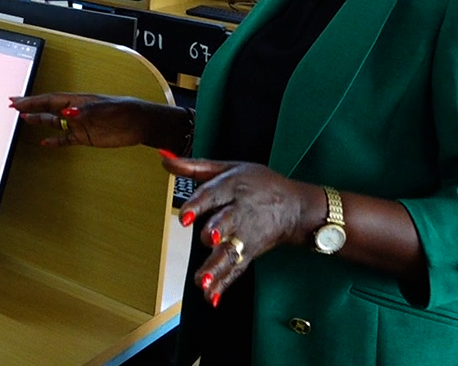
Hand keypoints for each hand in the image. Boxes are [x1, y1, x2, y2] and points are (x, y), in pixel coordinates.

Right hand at [9, 93, 183, 148]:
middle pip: (48, 108)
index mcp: (79, 101)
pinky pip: (66, 138)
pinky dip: (55, 141)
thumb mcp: (105, 110)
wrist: (141, 124)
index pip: (51, 100)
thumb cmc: (126, 112)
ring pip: (54, 122)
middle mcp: (76, 111)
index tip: (18, 101)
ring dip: (39, 121)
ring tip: (24, 119)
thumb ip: (85, 112)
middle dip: (31, 107)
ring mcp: (80, 124)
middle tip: (14, 105)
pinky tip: (45, 142)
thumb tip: (66, 112)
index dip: (33, 100)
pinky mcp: (86, 137)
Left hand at [162, 159, 314, 307]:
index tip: (184, 217)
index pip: (213, 196)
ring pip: (231, 252)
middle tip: (208, 239)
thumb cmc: (258, 184)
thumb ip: (193, 167)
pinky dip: (224, 284)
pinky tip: (210, 297)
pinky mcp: (249, 254)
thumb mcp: (227, 168)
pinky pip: (236, 270)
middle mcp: (240, 213)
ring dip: (217, 267)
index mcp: (233, 188)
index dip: (198, 206)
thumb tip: (163, 159)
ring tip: (203, 281)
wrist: (294, 207)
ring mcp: (245, 236)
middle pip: (227, 223)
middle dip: (217, 231)